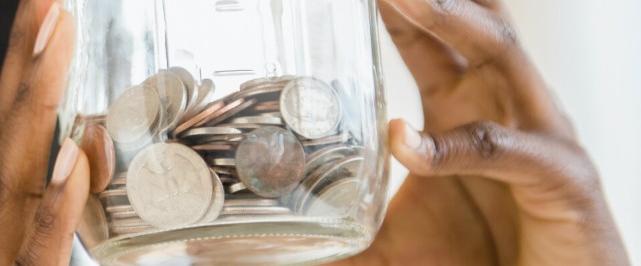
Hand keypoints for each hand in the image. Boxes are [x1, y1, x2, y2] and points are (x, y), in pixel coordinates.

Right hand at [0, 0, 85, 264]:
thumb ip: (45, 227)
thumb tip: (84, 157)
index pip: (8, 139)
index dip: (23, 73)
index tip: (46, 10)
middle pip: (3, 141)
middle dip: (24, 64)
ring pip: (10, 184)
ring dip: (33, 105)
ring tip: (55, 35)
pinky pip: (35, 257)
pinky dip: (53, 208)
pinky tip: (70, 156)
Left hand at [334, 0, 627, 263]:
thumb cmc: (478, 264)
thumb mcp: (389, 246)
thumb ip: (336, 240)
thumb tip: (269, 256)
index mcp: (464, 108)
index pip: (428, 38)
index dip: (398, 7)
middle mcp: (504, 107)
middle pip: (472, 24)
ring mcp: (539, 134)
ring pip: (500, 56)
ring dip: (451, 22)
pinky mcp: (561, 178)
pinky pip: (501, 148)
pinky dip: (452, 144)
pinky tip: (403, 141)